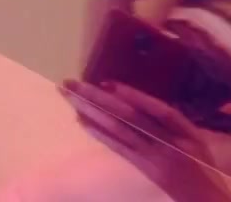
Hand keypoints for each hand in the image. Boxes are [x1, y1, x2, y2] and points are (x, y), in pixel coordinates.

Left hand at [66, 79, 230, 201]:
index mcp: (186, 131)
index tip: (107, 82)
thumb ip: (168, 119)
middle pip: (131, 117)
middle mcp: (169, 143)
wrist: (203, 195)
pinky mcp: (144, 167)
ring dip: (92, 112)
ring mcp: (154, 156)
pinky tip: (81, 121)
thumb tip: (132, 96)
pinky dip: (100, 133)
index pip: (160, 110)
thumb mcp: (192, 137)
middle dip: (99, 98)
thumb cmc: (197, 161)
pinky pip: (119, 148)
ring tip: (70, 97)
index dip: (135, 96)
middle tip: (72, 83)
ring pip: (120, 131)